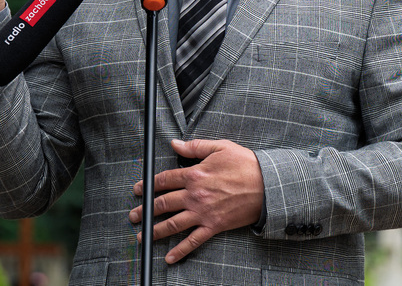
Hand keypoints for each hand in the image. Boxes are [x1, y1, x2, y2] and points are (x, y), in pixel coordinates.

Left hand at [129, 138, 263, 263]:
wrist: (268, 186)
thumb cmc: (245, 164)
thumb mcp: (220, 147)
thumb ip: (194, 147)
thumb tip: (174, 144)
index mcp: (194, 174)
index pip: (163, 180)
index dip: (147, 185)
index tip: (137, 189)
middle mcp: (194, 195)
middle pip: (162, 204)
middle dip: (144, 210)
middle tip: (133, 215)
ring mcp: (203, 213)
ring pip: (172, 224)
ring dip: (154, 231)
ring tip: (141, 236)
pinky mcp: (214, 226)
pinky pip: (193, 241)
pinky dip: (180, 250)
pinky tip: (169, 257)